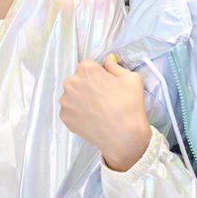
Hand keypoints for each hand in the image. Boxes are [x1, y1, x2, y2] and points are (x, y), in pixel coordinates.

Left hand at [60, 55, 151, 169]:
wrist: (124, 136)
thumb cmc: (129, 105)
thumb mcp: (132, 78)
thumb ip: (115, 66)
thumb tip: (108, 61)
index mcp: (86, 69)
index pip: (90, 66)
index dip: (100, 75)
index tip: (108, 85)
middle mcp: (71, 82)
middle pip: (79, 80)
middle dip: (89, 86)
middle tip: (104, 98)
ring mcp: (66, 101)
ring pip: (73, 95)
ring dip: (82, 99)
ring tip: (98, 110)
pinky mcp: (64, 117)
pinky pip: (71, 110)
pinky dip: (79, 113)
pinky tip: (92, 118)